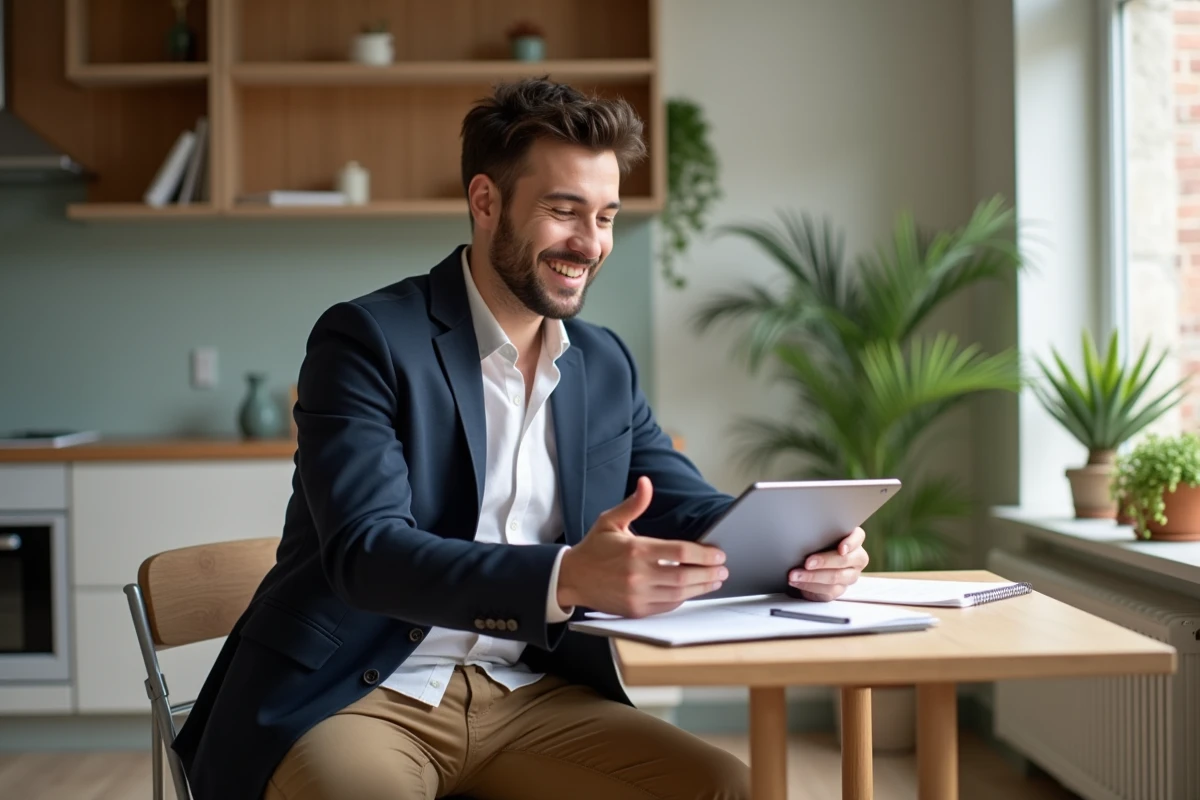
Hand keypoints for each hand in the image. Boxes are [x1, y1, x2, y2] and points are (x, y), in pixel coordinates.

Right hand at [557, 476, 727, 617]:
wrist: (572, 578)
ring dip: (701, 588)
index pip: (680, 553)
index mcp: (636, 550)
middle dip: (709, 573)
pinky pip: (667, 606)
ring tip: (714, 580)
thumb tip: (646, 482)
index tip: (718, 553)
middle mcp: (638, 574)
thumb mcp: (610, 521)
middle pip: (685, 576)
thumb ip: (634, 504)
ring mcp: (637, 595)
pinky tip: (692, 590)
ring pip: (679, 594)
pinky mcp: (636, 610)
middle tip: (722, 568)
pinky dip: (682, 598)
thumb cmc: (594, 548)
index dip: (704, 554)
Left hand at [787, 527, 868, 600]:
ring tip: (794, 575)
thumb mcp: (819, 535)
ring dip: (812, 577)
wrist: (810, 563)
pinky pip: (827, 591)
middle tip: (807, 563)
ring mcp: (849, 576)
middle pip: (844, 560)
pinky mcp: (839, 590)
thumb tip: (801, 531)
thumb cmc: (816, 543)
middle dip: (824, 562)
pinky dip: (808, 586)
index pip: (858, 537)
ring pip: (835, 578)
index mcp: (854, 540)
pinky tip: (797, 582)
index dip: (850, 543)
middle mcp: (856, 558)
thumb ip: (819, 533)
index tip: (841, 549)